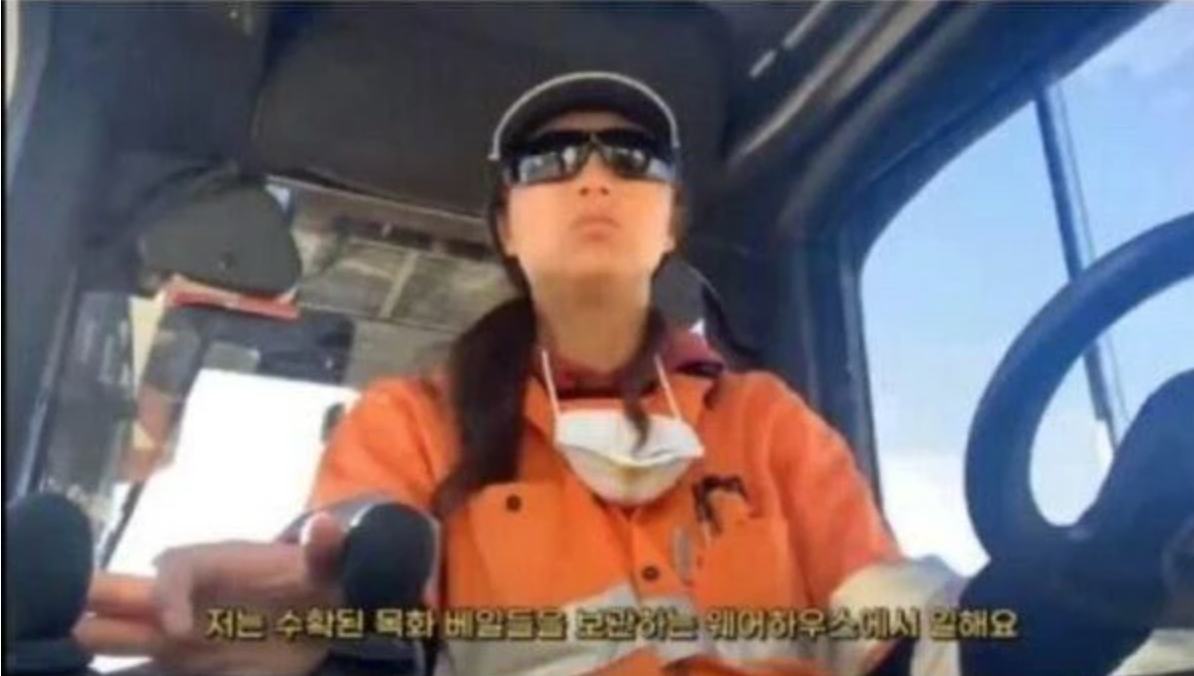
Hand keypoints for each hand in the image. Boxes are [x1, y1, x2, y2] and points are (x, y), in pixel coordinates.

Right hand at [76, 513, 346, 675]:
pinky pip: (152, 672)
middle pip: (126, 599)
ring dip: (103, 652)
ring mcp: (182, 636)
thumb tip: (329, 527)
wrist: (326, 611)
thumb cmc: (319, 578)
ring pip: (126, 643)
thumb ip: (325, 550)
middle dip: (95, 611)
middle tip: (70, 634)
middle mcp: (187, 599)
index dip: (168, 595)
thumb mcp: (329, 564)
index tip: (177, 631)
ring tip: (63, 664)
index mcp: (216, 565)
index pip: (174, 569)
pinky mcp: (188, 666)